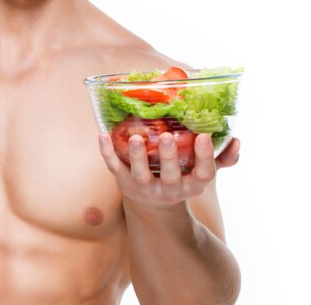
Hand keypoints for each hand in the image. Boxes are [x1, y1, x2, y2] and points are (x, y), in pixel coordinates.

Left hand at [98, 132, 239, 206]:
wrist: (152, 205)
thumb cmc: (180, 178)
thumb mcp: (200, 172)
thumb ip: (221, 157)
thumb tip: (236, 140)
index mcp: (191, 184)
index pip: (203, 173)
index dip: (205, 157)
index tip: (204, 136)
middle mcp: (169, 189)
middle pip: (170, 175)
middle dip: (169, 156)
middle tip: (166, 137)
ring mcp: (145, 187)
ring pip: (140, 173)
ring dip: (137, 155)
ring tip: (135, 137)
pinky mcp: (124, 182)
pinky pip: (115, 167)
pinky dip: (107, 152)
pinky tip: (102, 135)